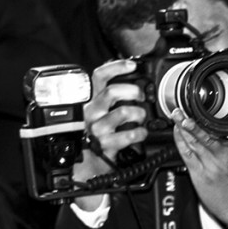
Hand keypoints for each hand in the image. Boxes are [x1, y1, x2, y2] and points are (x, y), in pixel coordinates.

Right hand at [71, 59, 148, 208]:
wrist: (86, 163)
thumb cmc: (97, 134)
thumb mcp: (100, 112)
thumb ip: (110, 96)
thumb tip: (131, 79)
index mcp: (91, 101)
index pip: (99, 77)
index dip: (116, 67)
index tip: (132, 65)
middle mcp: (92, 113)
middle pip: (112, 92)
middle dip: (132, 91)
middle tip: (140, 96)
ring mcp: (98, 129)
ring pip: (123, 112)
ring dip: (138, 113)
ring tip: (140, 117)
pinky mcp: (106, 144)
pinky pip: (129, 134)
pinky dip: (140, 133)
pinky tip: (140, 133)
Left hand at [170, 108, 227, 228]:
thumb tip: (215, 127)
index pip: (217, 127)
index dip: (204, 115)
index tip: (195, 105)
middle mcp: (224, 153)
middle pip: (204, 132)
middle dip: (191, 119)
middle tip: (181, 109)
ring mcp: (211, 163)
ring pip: (194, 141)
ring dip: (183, 128)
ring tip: (176, 117)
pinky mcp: (200, 174)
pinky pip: (187, 154)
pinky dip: (180, 142)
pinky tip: (176, 135)